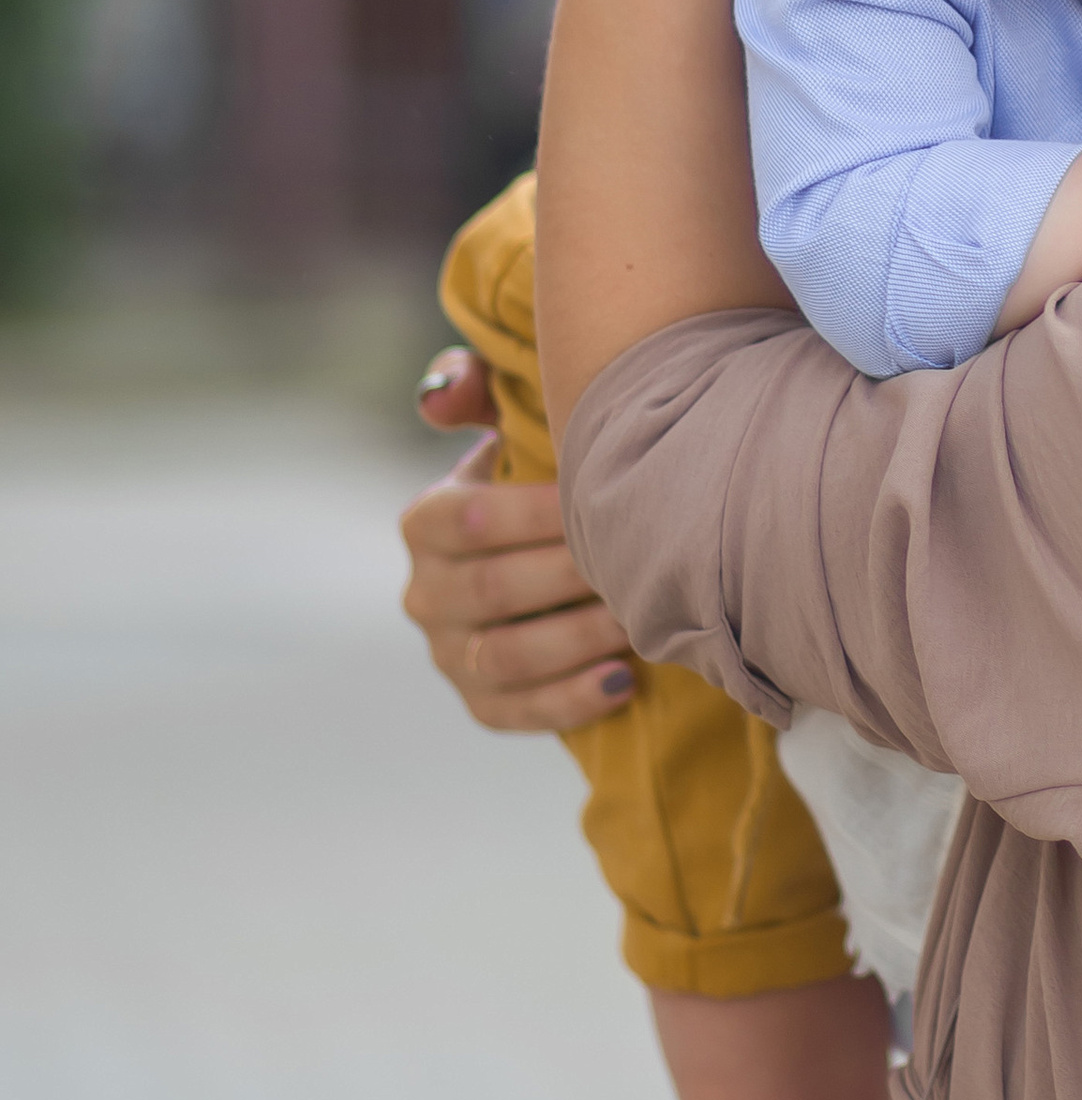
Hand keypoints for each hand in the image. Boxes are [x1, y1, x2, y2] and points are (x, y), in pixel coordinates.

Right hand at [401, 353, 637, 732]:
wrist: (547, 555)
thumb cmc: (538, 477)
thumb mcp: (505, 422)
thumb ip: (473, 386)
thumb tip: (442, 393)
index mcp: (426, 523)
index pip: (470, 520)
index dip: (537, 514)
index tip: (601, 502)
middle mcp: (425, 593)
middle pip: (493, 590)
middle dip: (570, 577)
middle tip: (637, 563)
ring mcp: (450, 654)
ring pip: (507, 656)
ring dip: (578, 639)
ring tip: (637, 620)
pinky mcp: (482, 702)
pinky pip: (517, 713)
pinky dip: (571, 702)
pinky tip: (624, 681)